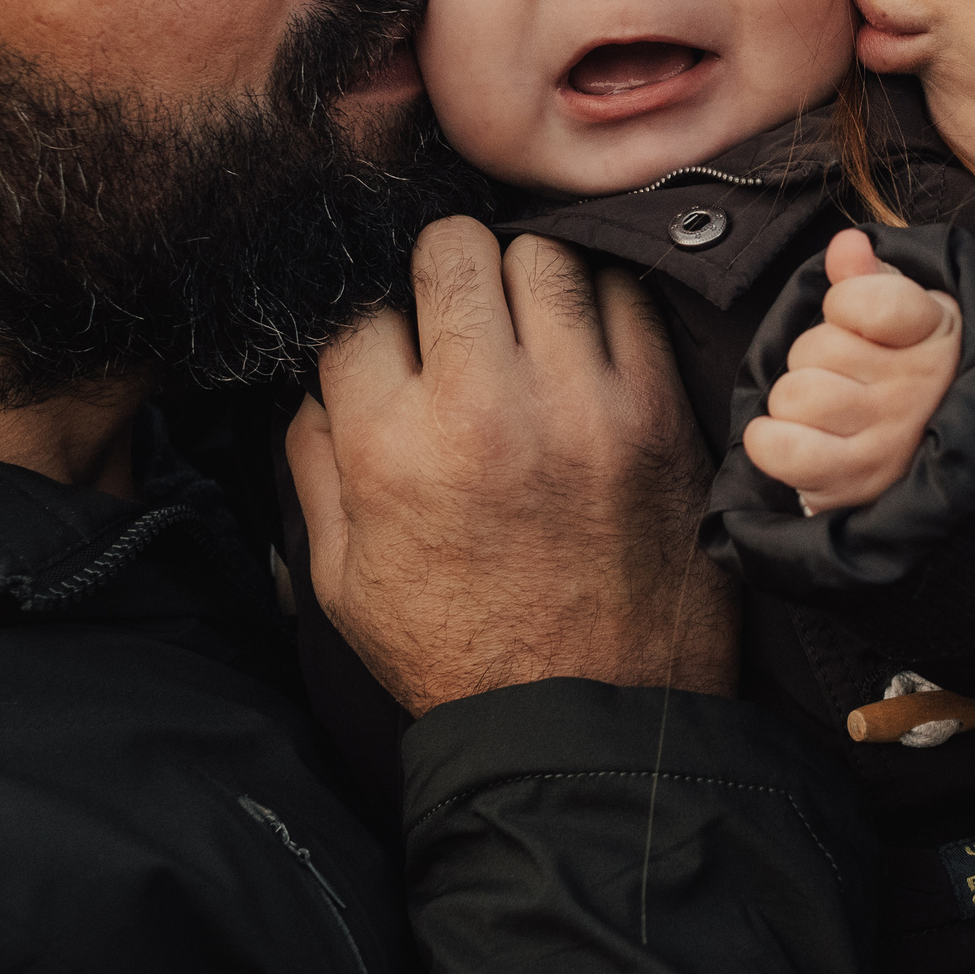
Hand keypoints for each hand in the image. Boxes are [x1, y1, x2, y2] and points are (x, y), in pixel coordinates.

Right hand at [289, 219, 735, 716]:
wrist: (586, 724)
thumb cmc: (457, 655)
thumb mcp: (341, 580)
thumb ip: (315, 465)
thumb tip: (317, 380)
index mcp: (391, 450)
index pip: (356, 308)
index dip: (366, 313)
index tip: (388, 334)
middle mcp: (483, 410)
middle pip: (451, 250)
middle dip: (442, 268)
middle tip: (453, 305)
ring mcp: (582, 404)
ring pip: (544, 254)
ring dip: (524, 277)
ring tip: (523, 321)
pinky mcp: (658, 413)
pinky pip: (628, 297)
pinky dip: (601, 305)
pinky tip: (586, 344)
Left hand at [741, 228, 960, 514]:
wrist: (942, 453)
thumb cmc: (907, 370)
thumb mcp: (906, 310)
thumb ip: (870, 275)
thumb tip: (846, 244)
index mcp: (934, 331)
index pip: (862, 301)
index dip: (843, 303)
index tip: (854, 317)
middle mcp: (916, 389)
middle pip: (817, 348)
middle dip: (815, 355)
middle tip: (845, 373)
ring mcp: (886, 441)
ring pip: (795, 395)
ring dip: (796, 398)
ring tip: (826, 409)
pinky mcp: (852, 483)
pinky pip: (780, 448)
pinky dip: (770, 440)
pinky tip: (792, 436)